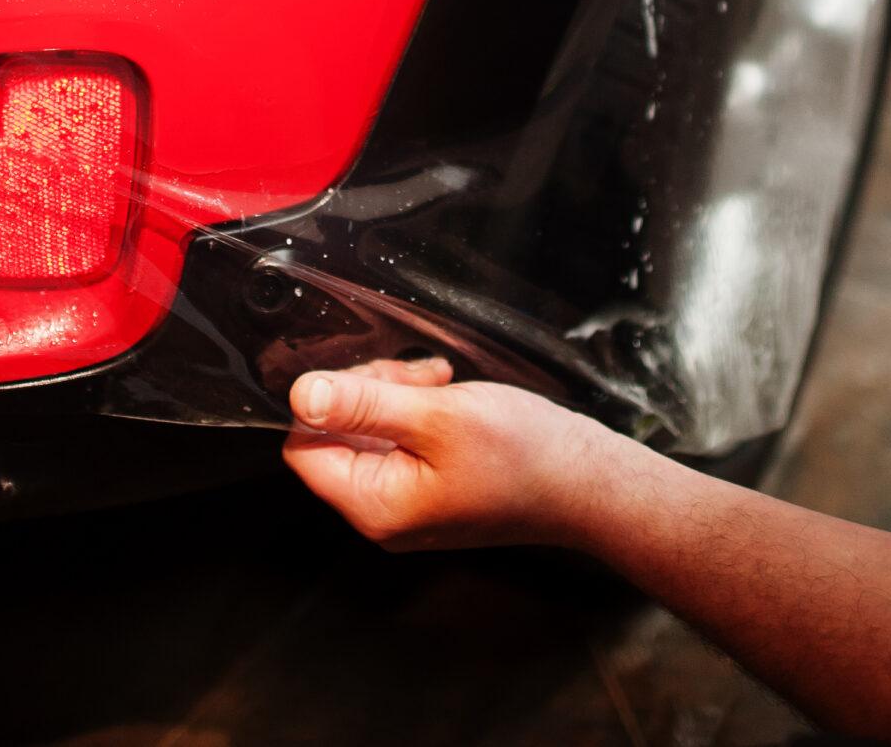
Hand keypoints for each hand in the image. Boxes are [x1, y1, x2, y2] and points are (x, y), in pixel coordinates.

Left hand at [281, 357, 651, 551]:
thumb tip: (301, 395)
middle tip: (420, 378)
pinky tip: (448, 396)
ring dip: (397, 394)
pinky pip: (400, 440)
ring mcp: (408, 501)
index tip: (377, 379)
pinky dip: (417, 409)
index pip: (304, 448)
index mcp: (375, 506)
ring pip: (369, 431)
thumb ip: (364, 404)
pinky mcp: (431, 486)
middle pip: (336, 436)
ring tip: (440, 384)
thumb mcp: (437, 416)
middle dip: (370, 392)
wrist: (589, 483)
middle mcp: (383, 512)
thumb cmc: (524, 455)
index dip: (329, 403)